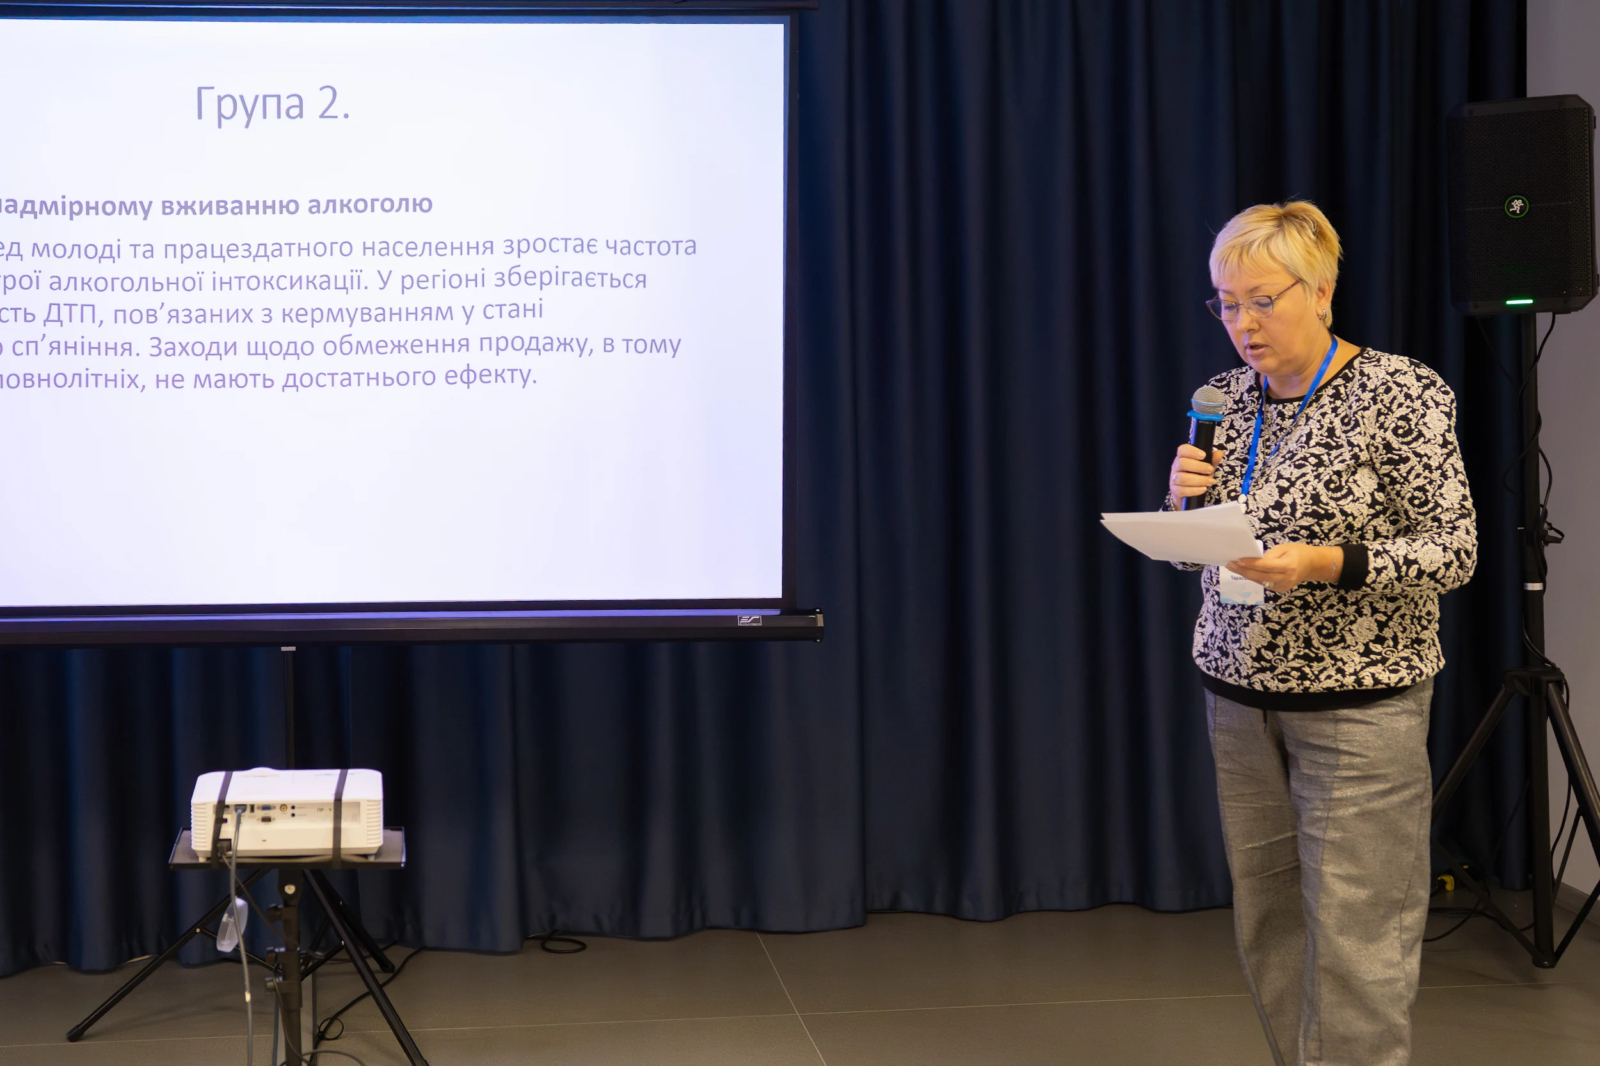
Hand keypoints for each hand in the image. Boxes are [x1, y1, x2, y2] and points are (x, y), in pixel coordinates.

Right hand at [1169, 444, 1224, 505]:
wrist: (1188, 494)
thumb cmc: (1197, 476)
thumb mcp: (1206, 467)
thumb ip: (1212, 460)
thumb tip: (1220, 453)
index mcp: (1182, 457)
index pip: (1182, 450)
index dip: (1192, 451)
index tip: (1203, 455)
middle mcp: (1176, 467)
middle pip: (1182, 463)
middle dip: (1198, 467)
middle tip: (1210, 470)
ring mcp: (1173, 479)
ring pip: (1182, 478)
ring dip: (1198, 480)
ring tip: (1210, 482)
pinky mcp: (1175, 491)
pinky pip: (1182, 490)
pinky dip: (1194, 490)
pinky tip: (1203, 489)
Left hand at [1226, 543, 1343, 592]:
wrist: (1312, 565)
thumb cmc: (1298, 552)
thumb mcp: (1284, 547)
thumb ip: (1269, 555)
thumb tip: (1254, 560)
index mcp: (1288, 566)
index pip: (1265, 566)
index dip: (1250, 564)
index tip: (1237, 560)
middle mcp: (1285, 578)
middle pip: (1260, 576)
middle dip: (1243, 571)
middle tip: (1230, 565)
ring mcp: (1283, 586)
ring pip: (1260, 581)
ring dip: (1246, 575)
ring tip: (1233, 567)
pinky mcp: (1281, 590)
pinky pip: (1264, 584)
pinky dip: (1254, 577)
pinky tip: (1245, 572)